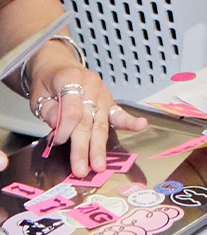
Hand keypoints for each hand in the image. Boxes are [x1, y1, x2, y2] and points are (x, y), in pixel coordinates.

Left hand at [27, 56, 147, 175]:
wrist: (58, 66)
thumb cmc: (48, 81)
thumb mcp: (38, 93)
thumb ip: (48, 110)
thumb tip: (57, 127)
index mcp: (70, 79)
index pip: (71, 111)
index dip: (63, 130)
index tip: (55, 142)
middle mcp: (90, 86)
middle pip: (87, 121)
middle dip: (83, 148)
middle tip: (81, 169)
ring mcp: (102, 93)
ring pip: (101, 123)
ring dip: (99, 146)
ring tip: (99, 164)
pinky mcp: (109, 101)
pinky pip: (119, 113)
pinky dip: (130, 121)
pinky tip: (140, 125)